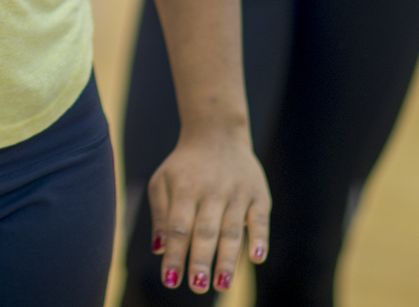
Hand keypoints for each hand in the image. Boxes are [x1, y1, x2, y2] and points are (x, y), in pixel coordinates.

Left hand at [149, 126, 270, 294]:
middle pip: (205, 230)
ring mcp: (236, 193)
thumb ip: (161, 214)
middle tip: (197, 286)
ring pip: (231, 229)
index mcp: (185, 188)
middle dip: (201, 260)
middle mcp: (211, 191)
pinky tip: (256, 257)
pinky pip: (259, 218)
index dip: (174, 254)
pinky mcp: (258, 194)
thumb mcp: (163, 181)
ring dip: (228, 258)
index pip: (178, 227)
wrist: (217, 133)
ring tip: (222, 284)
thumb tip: (159, 248)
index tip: (170, 280)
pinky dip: (259, 238)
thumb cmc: (185, 165)